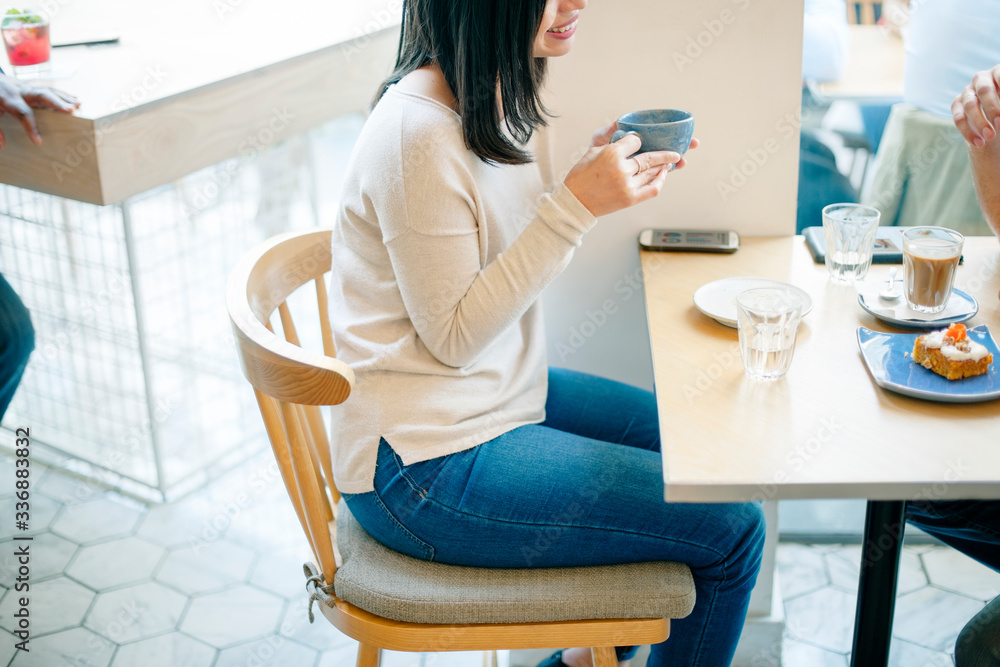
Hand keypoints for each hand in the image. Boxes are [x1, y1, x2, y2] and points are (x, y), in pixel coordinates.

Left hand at [0, 73, 79, 147]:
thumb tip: (2, 145)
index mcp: (7, 98)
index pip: (22, 112)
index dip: (31, 127)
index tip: (39, 142)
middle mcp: (18, 90)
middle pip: (40, 94)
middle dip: (56, 102)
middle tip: (72, 110)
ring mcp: (24, 86)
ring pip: (46, 90)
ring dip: (63, 98)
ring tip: (78, 105)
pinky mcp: (28, 87)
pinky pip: (47, 90)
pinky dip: (61, 95)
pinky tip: (73, 99)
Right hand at [565, 124, 698, 217]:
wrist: (575, 202)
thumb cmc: (581, 177)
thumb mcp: (593, 152)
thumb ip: (614, 144)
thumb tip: (632, 139)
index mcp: (612, 153)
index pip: (635, 140)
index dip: (638, 140)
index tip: (640, 141)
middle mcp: (622, 168)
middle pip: (650, 157)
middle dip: (665, 153)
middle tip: (676, 152)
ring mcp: (628, 184)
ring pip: (653, 172)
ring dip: (663, 166)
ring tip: (669, 163)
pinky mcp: (630, 198)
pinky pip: (653, 188)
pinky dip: (660, 180)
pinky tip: (663, 175)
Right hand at [952, 65, 999, 147]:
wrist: (995, 119)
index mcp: (998, 72)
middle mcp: (981, 79)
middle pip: (984, 90)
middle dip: (992, 108)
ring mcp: (967, 91)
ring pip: (970, 105)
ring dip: (980, 123)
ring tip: (990, 137)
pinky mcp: (956, 105)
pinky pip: (959, 118)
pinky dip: (968, 132)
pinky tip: (979, 143)